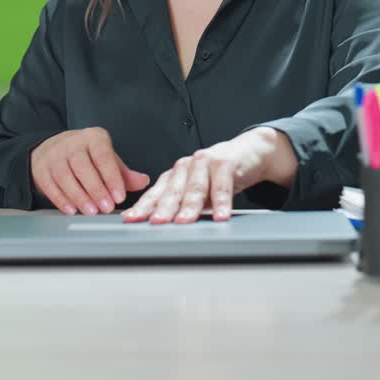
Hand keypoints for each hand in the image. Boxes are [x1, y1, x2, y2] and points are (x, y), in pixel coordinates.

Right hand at [30, 127, 150, 215]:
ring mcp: (54, 155)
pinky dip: (61, 199)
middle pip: (83, 166)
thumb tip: (143, 181)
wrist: (53, 148)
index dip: (112, 176)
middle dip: (96, 189)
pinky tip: (72, 210)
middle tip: (107, 208)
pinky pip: (50, 184)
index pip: (103, 155)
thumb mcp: (107, 159)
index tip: (120, 196)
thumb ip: (124, 173)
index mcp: (93, 137)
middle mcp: (72, 143)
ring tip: (91, 211)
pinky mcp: (41, 168)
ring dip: (79, 196)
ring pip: (65, 176)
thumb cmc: (87, 156)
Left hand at [122, 127, 298, 223]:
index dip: (143, 207)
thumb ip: (181, 206)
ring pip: (195, 187)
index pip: (155, 193)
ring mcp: (204, 162)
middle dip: (163, 208)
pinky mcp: (225, 161)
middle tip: (156, 222)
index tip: (131, 220)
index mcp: (175, 175)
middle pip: (172, 191)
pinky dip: (222, 201)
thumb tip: (159, 226)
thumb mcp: (197, 192)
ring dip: (190, 206)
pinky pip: (222, 184)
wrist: (248, 153)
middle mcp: (186, 166)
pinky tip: (221, 215)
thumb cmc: (219, 175)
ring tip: (184, 222)